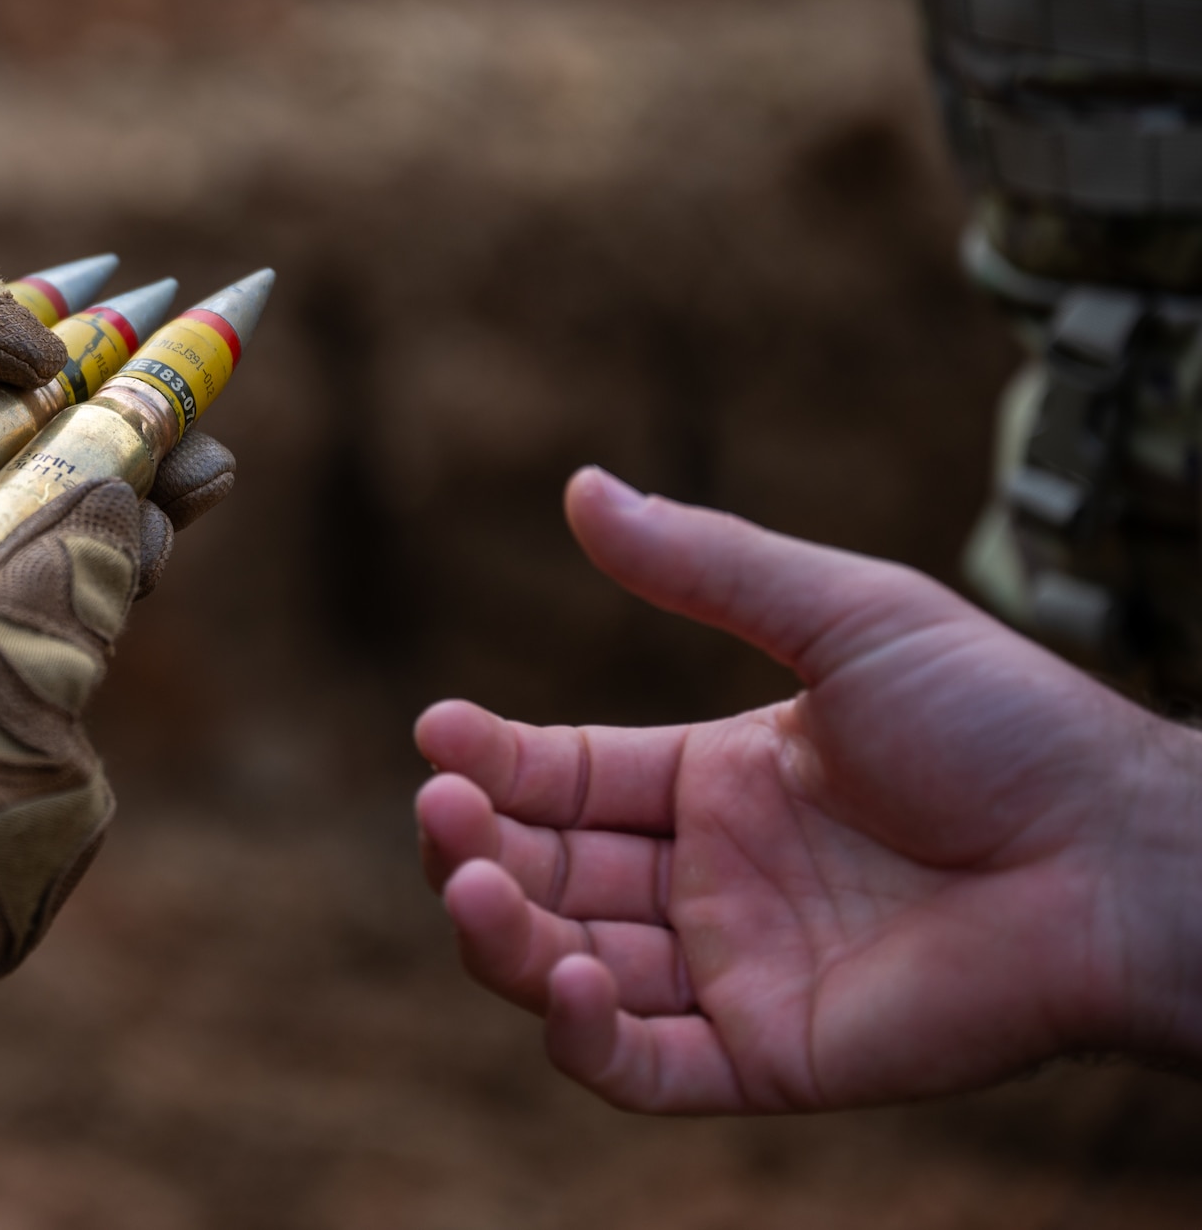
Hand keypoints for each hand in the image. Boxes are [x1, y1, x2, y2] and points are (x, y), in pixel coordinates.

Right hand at [415, 467, 1201, 1113]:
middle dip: (473, 844)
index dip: (493, 757)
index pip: (565, 774)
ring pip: (566, 969)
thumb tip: (579, 485)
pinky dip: (582, 1037)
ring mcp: (731, 972)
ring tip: (470, 883)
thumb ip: (705, 564)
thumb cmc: (1000, 722)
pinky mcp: (767, 1056)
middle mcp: (708, 879)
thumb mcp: (842, 616)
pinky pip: (641, 1067)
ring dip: (500, 935)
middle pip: (544, 872)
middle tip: (440, 811)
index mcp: (715, 781)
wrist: (1117, 852)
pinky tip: (565, 978)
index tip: (435, 729)